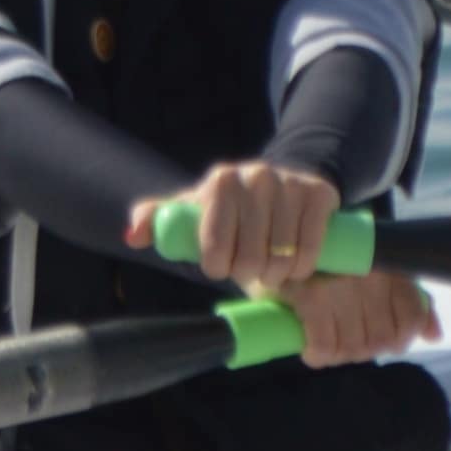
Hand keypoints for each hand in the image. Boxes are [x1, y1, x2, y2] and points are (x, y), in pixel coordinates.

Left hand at [152, 158, 349, 292]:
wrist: (280, 185)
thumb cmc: (229, 209)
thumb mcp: (193, 211)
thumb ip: (158, 220)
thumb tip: (132, 236)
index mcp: (219, 181)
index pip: (215, 248)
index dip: (218, 268)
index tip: (222, 268)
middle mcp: (255, 175)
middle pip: (251, 257)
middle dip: (249, 274)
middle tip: (250, 271)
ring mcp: (290, 183)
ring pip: (282, 257)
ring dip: (277, 276)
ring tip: (272, 270)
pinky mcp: (319, 193)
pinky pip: (310, 248)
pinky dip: (302, 266)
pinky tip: (295, 266)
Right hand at [289, 265, 437, 368]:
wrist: (285, 240)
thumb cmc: (336, 262)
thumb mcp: (382, 273)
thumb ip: (414, 304)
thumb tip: (435, 336)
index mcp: (390, 269)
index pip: (412, 318)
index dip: (400, 339)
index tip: (383, 339)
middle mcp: (371, 276)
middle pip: (382, 341)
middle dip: (366, 349)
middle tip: (349, 341)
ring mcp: (341, 287)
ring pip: (354, 349)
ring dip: (340, 355)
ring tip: (331, 344)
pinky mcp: (311, 297)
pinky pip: (324, 347)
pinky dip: (318, 356)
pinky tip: (313, 350)